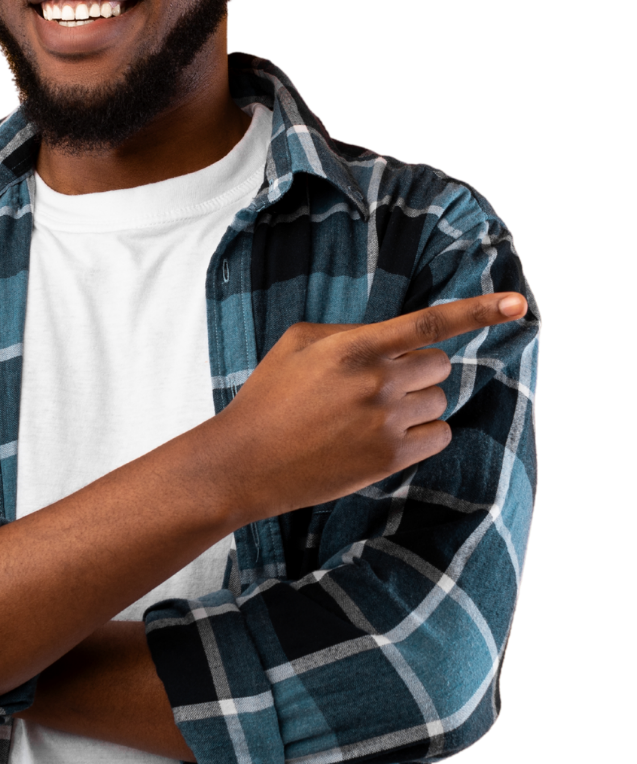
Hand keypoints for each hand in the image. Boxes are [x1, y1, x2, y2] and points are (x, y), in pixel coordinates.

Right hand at [211, 292, 527, 521]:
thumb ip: (349, 332)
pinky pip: (439, 436)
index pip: (429, 323)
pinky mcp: (391, 458)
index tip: (517, 303)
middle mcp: (377, 382)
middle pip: (440, 364)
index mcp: (355, 347)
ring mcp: (387, 422)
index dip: (478, 310)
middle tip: (381, 383)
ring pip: (439, 400)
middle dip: (419, 370)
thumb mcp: (298, 343)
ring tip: (372, 414)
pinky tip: (385, 436)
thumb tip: (389, 339)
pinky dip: (423, 434)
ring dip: (418, 402)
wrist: (247, 461)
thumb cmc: (268, 396)